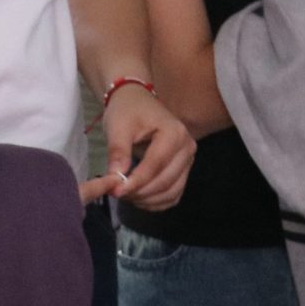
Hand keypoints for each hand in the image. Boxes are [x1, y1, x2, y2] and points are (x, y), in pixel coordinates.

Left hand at [83, 84, 195, 211]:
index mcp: (174, 133)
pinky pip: (173, 195)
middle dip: (140, 192)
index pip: (156, 165)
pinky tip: (139, 198)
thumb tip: (116, 178)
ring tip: (126, 195)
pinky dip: (156, 202)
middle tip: (117, 193)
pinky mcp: (183, 171)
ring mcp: (188, 161)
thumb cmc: (128, 111)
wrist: (136, 103)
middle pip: (166, 181)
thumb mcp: (118, 126)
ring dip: (148, 200)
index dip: (136, 181)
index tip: (116, 190)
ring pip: (171, 192)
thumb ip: (118, 151)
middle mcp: (187, 148)